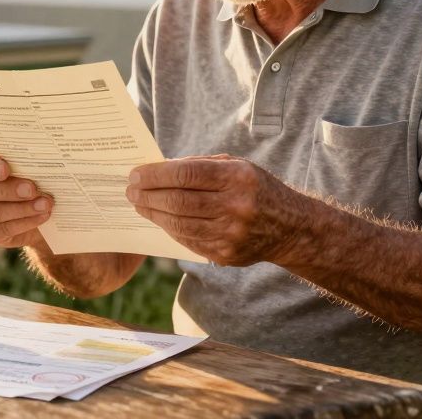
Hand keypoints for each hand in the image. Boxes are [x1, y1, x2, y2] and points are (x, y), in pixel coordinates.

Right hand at [0, 144, 52, 248]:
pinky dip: (24, 222)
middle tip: (31, 189)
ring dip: (21, 209)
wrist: (30, 203)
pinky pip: (0, 229)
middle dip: (7, 190)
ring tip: (44, 204)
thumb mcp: (19, 161)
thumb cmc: (22, 173)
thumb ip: (20, 158)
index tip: (5, 170)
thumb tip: (36, 158)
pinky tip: (41, 216)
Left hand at [126, 154, 305, 266]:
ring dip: (154, 214)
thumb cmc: (255, 188)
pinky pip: (188, 240)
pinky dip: (170, 229)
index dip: (155, 175)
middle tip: (130, 191)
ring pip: (179, 224)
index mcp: (237, 178)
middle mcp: (236, 206)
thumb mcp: (235, 166)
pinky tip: (160, 219)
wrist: (291, 227)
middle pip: (178, 201)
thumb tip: (157, 169)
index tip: (135, 174)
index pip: (185, 174)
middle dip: (148, 195)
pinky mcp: (226, 254)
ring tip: (139, 205)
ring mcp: (231, 234)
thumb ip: (198, 166)